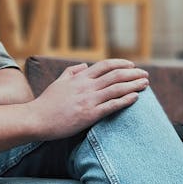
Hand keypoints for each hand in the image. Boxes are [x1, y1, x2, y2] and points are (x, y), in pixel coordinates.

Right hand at [32, 59, 148, 137]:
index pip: (105, 65)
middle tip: (145, 75)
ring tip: (146, 84)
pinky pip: (111, 105)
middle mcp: (86, 86)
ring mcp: (88, 100)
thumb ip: (71, 72)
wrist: (37, 119)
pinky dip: (125, 100)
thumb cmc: (46, 103)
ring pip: (117, 88)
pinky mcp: (89, 115)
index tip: (132, 66)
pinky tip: (135, 98)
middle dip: (134, 74)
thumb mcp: (58, 82)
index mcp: (80, 78)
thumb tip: (84, 66)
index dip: (121, 64)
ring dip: (134, 85)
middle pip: (116, 75)